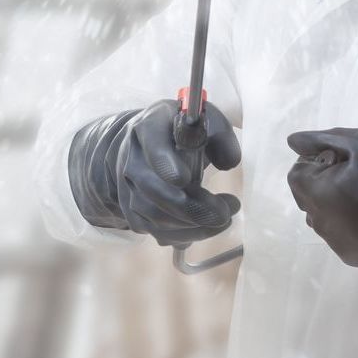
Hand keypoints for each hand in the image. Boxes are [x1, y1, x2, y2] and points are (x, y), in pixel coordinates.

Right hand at [69, 98, 240, 246]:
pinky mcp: (132, 209)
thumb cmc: (183, 130)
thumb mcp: (206, 121)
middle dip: (190, 207)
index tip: (185, 179)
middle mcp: (132, 157)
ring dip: (190, 225)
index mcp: (150, 126)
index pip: (152, 144)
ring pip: (152, 215)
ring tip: (223, 220)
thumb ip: (221, 137)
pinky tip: (204, 230)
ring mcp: (129, 186)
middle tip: (223, 213)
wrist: (149, 142)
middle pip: (152, 189)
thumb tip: (229, 163)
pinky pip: (152, 230)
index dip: (165, 163)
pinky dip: (180, 235)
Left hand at [286, 127, 357, 271]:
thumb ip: (327, 139)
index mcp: (316, 193)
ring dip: (343, 199)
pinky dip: (356, 219)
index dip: (322, 159)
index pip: (299, 170)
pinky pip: (344, 230)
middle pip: (312, 192)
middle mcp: (319, 221)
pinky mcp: (352, 256)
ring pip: (328, 212)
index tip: (349, 158)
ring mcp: (335, 243)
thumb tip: (294, 141)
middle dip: (331, 179)